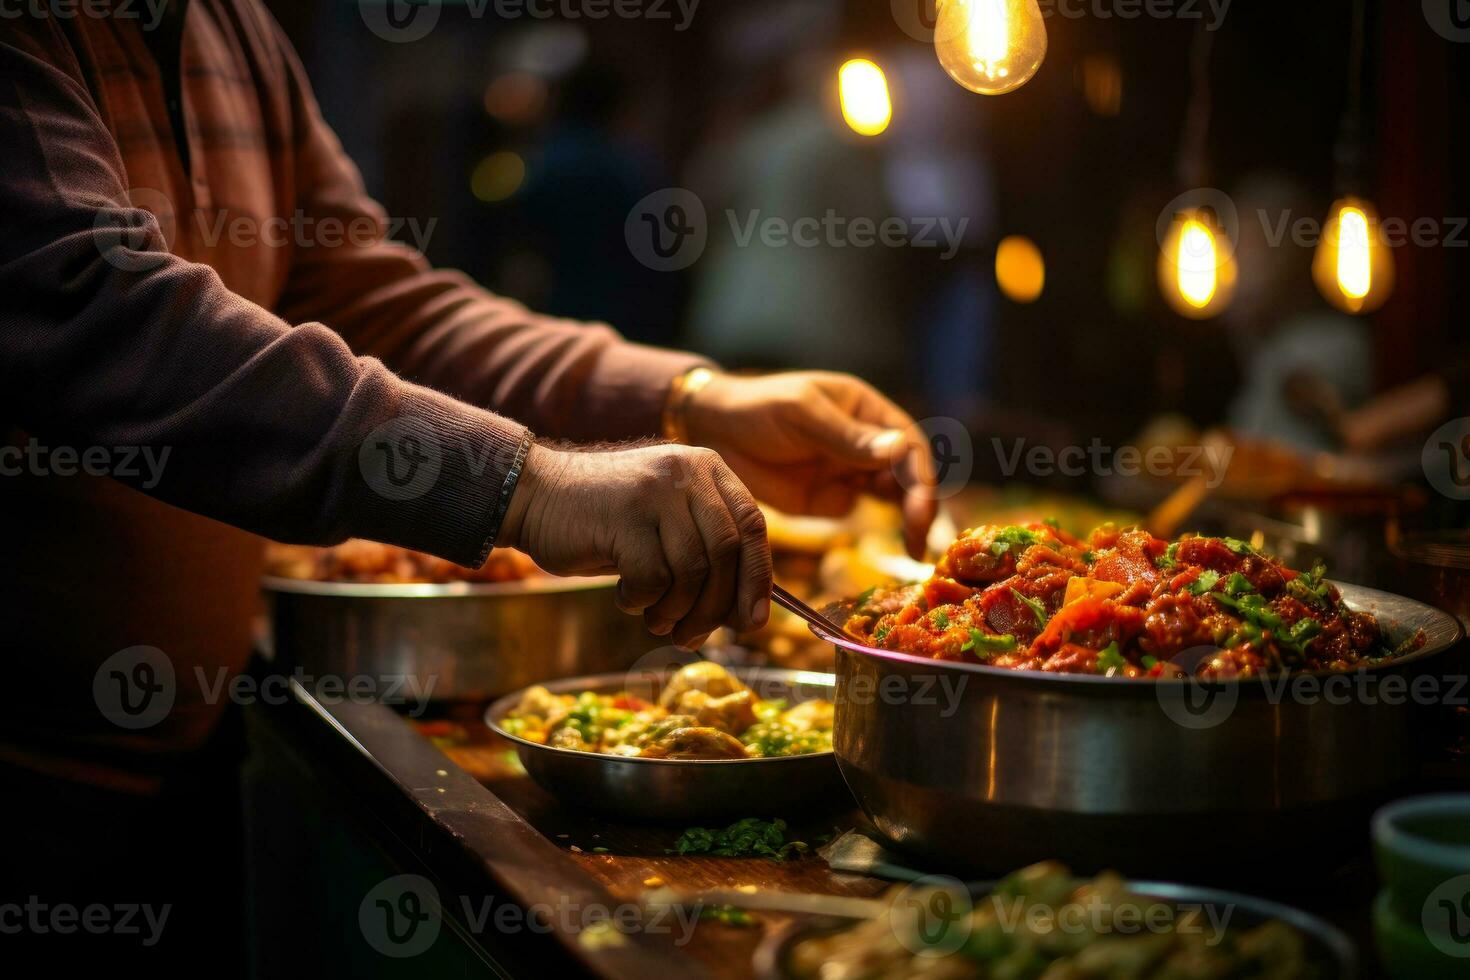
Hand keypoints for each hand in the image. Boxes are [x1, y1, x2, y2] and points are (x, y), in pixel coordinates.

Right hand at [498, 444, 772, 648]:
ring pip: (692, 571)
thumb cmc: (606, 522)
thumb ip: (707, 554)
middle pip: (726, 554)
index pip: (752, 527)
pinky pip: (653, 579)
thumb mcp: (666, 524)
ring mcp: (656, 492)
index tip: (753, 621)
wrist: (534, 495)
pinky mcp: (625, 517)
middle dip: (715, 608)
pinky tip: (626, 597)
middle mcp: (687, 473)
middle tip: (692, 636)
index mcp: (707, 470)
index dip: (758, 579)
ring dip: (676, 611)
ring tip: (656, 620)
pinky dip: (642, 601)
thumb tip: (746, 615)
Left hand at [683, 371, 937, 557]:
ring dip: (906, 519)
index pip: (908, 444)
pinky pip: (859, 513)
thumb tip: (900, 449)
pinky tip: (886, 544)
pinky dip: (876, 529)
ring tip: (913, 547)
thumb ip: (847, 436)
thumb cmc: (757, 408)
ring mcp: (850, 472)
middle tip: (919, 539)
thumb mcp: (802, 414)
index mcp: (866, 410)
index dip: (920, 476)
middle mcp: (866, 441)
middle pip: (908, 474)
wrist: (711, 431)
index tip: (919, 508)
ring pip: (892, 496)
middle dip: (919, 505)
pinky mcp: (830, 499)